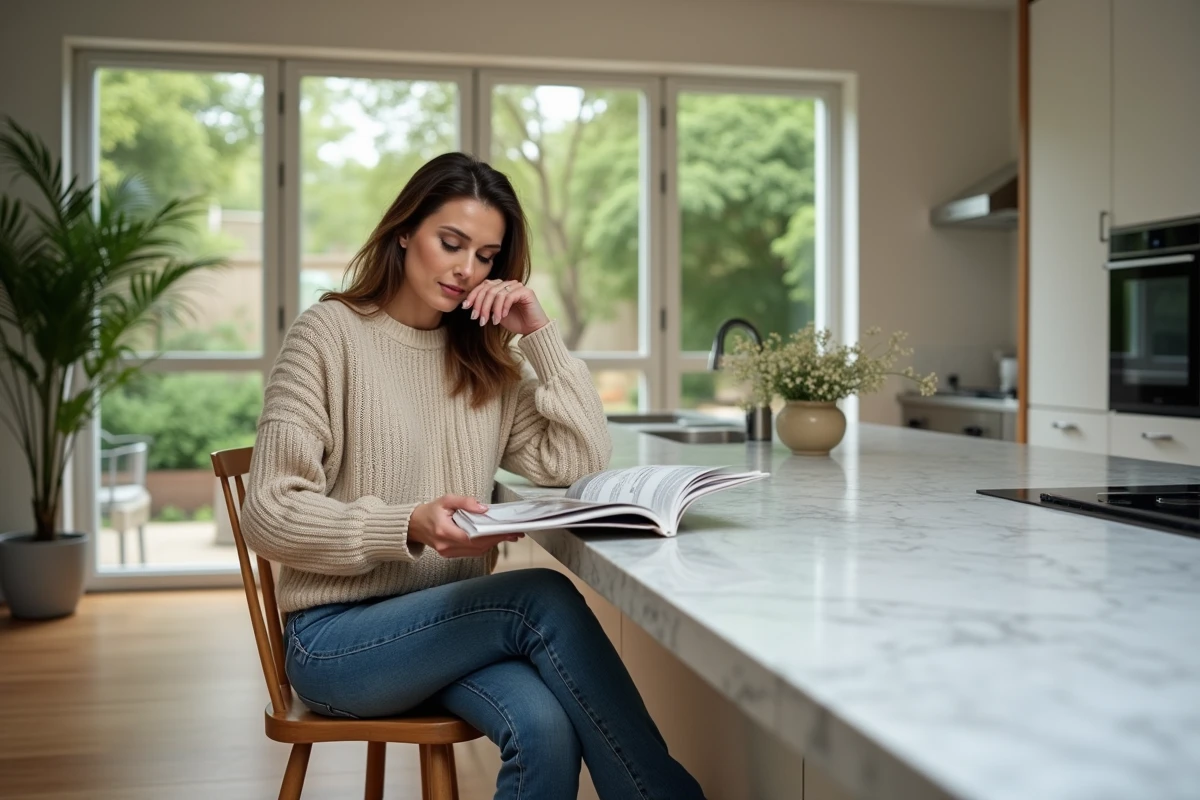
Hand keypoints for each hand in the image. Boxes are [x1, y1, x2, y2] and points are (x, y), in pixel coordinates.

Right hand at [409, 494, 523, 558]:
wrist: (413, 525)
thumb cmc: (430, 511)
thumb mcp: (446, 500)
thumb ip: (465, 502)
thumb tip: (483, 508)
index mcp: (444, 531)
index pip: (473, 537)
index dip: (492, 535)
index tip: (508, 531)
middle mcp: (446, 546)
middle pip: (478, 546)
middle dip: (497, 539)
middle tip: (514, 533)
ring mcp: (448, 553)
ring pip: (477, 552)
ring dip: (493, 544)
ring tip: (508, 535)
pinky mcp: (451, 555)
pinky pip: (471, 553)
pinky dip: (484, 546)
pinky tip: (492, 538)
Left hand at [461, 279, 549, 335]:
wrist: (532, 329)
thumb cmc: (515, 322)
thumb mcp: (495, 314)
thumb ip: (486, 306)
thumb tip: (468, 304)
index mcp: (500, 287)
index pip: (483, 286)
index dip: (473, 295)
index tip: (465, 307)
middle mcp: (508, 284)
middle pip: (488, 289)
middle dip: (481, 304)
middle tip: (478, 318)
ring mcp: (517, 286)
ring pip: (497, 293)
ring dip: (491, 309)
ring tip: (490, 321)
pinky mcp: (526, 292)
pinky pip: (509, 296)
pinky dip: (502, 307)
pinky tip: (501, 317)